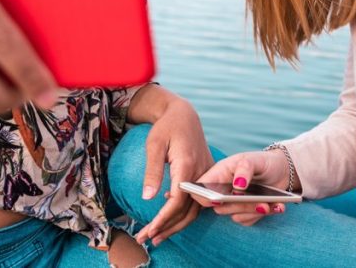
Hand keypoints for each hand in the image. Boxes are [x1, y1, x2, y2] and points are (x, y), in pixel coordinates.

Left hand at [133, 98, 213, 245]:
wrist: (184, 115)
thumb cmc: (166, 127)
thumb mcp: (154, 145)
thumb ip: (152, 171)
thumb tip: (147, 198)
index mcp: (187, 165)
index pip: (178, 200)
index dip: (164, 218)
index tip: (150, 230)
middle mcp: (201, 173)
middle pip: (187, 210)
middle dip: (167, 227)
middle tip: (147, 239)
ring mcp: (207, 176)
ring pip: (195, 209)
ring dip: (176, 225)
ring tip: (157, 236)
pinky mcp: (208, 177)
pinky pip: (199, 201)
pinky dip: (184, 213)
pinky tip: (169, 216)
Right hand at [193, 150, 292, 225]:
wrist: (280, 171)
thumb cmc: (261, 162)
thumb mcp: (252, 160)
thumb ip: (244, 169)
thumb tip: (237, 186)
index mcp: (217, 175)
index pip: (199, 190)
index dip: (203, 197)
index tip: (217, 198)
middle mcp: (222, 191)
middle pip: (220, 207)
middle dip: (240, 206)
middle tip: (259, 202)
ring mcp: (233, 203)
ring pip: (236, 216)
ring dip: (254, 211)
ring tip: (270, 205)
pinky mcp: (245, 213)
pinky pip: (249, 220)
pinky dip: (264, 214)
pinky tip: (278, 206)